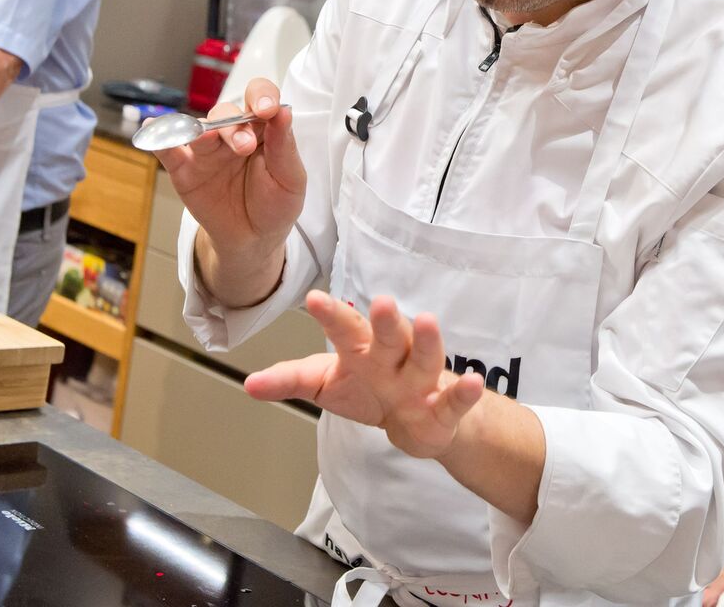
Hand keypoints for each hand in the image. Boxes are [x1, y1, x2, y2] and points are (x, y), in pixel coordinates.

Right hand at [153, 79, 305, 261]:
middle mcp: (232, 134)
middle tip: (244, 147)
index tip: (267, 109)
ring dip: (204, 131)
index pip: (260, 98)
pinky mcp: (185, 170)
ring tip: (208, 139)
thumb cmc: (275, 205)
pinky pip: (169, 150)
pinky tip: (152, 125)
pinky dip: (160, 137)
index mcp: (262, 130)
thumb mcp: (290, 179)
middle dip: (234, 125)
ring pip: (199, 127)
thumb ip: (284, 146)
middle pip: (226, 112)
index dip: (262, 96)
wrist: (253, 240)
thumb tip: (284, 111)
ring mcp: (207, 151)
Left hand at [245, 291, 486, 459]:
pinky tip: (474, 382)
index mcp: (363, 350)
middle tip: (381, 302)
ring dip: (429, 342)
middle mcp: (394, 359)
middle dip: (387, 321)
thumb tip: (248, 385)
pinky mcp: (443, 408)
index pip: (345, 329)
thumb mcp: (325, 385)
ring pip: (425, 359)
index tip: (313, 300)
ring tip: (429, 321)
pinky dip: (465, 393)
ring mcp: (420, 381)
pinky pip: (455, 400)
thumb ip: (290, 381)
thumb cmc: (368, 391)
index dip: (331, 315)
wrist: (415, 423)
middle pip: (390, 337)